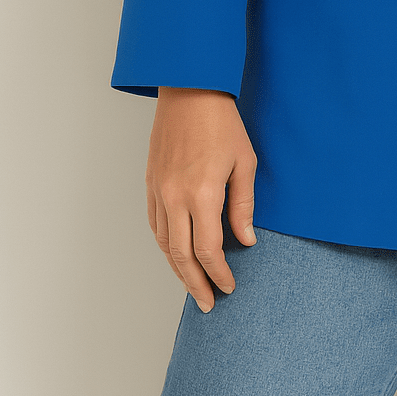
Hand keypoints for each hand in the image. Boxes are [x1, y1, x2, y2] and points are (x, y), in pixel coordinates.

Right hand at [146, 87, 257, 312]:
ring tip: (193, 286)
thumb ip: (243, 205)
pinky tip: (175, 254)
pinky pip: (155, 224)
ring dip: (177, 269)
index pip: (208, 250)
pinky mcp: (150, 183)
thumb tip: (245, 240)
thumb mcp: (244, 162)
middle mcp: (175, 197)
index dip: (219, 273)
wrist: (190, 91)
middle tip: (208, 303)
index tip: (229, 286)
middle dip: (196, 284)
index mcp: (203, 194)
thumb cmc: (222, 123)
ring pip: (164, 244)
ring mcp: (159, 191)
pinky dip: (165, 245)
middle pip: (181, 255)